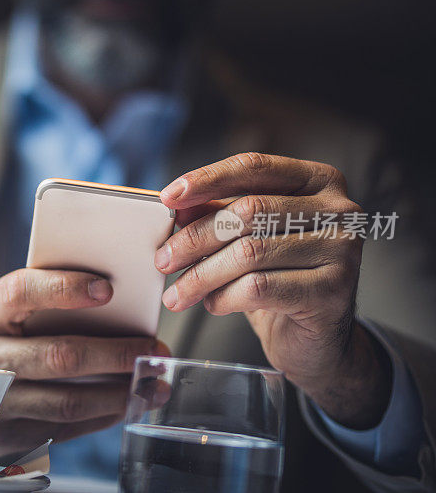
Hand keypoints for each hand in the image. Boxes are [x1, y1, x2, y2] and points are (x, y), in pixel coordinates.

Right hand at [0, 268, 169, 456]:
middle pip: (58, 356)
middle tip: (154, 347)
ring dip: (119, 393)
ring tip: (153, 381)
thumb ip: (36, 301)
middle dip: (116, 354)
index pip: (22, 292)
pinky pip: (63, 428)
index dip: (64, 289)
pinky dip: (101, 416)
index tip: (107, 288)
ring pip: (67, 402)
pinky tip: (125, 403)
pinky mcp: (3, 435)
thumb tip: (110, 299)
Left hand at [156, 152, 390, 428]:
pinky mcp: (333, 291)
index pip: (254, 167)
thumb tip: (178, 205)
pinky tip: (213, 304)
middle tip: (163, 259)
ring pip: (250, 253)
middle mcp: (340, 210)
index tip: (168, 197)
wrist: (317, 338)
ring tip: (179, 293)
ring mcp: (342, 250)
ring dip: (202, 275)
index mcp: (319, 181)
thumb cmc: (281, 278)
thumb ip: (218, 213)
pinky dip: (224, 297)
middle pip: (248, 212)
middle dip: (195, 237)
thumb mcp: (248, 237)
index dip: (207, 179)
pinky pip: (259, 288)